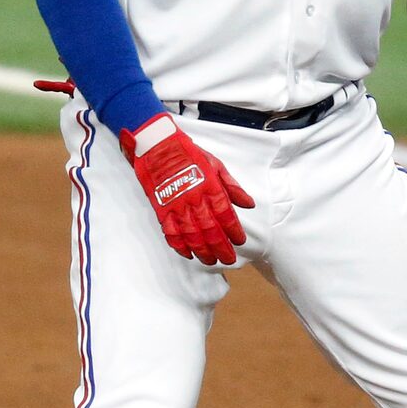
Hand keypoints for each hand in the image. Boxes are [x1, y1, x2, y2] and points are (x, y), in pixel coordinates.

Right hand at [121, 115, 255, 265]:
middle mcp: (194, 198)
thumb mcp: (216, 164)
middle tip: (228, 259)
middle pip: (210, 229)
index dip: (234, 230)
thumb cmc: (189, 154)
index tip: (240, 241)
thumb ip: (232, 186)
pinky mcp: (162, 209)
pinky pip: (170, 232)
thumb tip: (248, 203)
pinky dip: (179, 245)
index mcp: (209, 186)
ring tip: (210, 261)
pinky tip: (187, 253)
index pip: (225, 214)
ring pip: (191, 234)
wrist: (158, 146)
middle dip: (221, 247)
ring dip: (202, 250)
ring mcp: (176, 205)